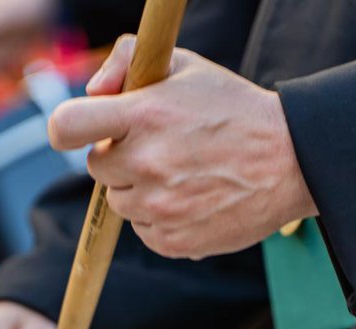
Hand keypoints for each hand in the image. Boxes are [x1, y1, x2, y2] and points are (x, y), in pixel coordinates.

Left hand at [48, 37, 315, 259]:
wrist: (289, 161)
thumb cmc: (233, 108)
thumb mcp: (184, 66)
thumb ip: (128, 61)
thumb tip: (92, 92)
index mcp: (143, 115)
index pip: (67, 125)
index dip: (65, 129)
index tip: (77, 130)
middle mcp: (145, 163)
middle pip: (96, 168)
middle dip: (118, 157)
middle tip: (157, 147)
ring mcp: (158, 207)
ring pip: (119, 202)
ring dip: (139, 189)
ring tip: (181, 173)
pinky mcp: (172, 240)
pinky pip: (143, 231)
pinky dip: (159, 219)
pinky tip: (191, 198)